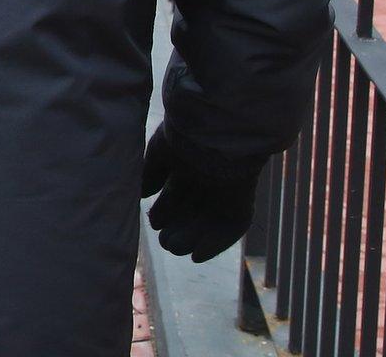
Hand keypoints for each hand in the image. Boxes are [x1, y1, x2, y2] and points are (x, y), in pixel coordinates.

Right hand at [141, 125, 259, 261]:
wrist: (216, 131)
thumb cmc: (184, 138)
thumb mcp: (159, 154)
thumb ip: (150, 174)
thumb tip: (142, 194)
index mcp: (189, 163)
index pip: (177, 193)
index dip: (165, 210)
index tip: (155, 222)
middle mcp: (209, 179)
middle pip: (192, 210)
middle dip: (177, 228)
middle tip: (164, 242)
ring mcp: (227, 192)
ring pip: (209, 222)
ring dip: (192, 238)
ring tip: (173, 248)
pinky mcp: (242, 203)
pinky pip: (231, 229)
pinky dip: (215, 244)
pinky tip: (197, 255)